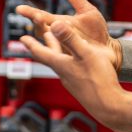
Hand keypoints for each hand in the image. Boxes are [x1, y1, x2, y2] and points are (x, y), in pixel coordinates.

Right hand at [16, 0, 120, 71]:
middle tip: (38, 16)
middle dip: (38, 23)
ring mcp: (61, 48)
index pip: (41, 16)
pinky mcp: (68, 59)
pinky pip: (59, 57)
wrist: (108, 50)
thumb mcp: (88, 12)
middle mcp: (57, 36)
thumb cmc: (97, 33)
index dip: (30, 12)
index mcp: (59, 23)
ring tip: (48, 30)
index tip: (19, 8)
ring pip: (47, 43)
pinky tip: (59, 46)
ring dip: (47, 37)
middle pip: (40, 30)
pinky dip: (57, 52)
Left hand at [20, 17, 131, 131]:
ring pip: (61, 64)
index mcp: (61, 65)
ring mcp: (72, 83)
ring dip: (57, 53)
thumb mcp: (85, 54)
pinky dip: (69, 61)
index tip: (22, 38)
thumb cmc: (98, 80)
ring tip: (57, 46)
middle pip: (50, 57)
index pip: (41, 52)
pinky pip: (71, 71)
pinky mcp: (82, 89)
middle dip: (44, 45)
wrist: (110, 107)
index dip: (31, 44)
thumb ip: (70, 39)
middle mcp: (64, 75)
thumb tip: (54, 24)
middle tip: (37, 38)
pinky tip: (77, 63)